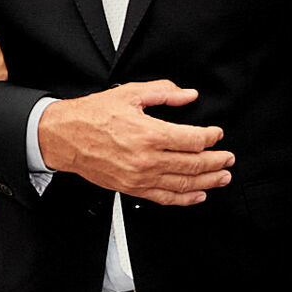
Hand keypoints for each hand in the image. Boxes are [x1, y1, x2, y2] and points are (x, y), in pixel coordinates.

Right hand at [36, 81, 231, 205]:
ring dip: (208, 182)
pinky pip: (165, 198)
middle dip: (216, 161)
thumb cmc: (92, 115)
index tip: (217, 134)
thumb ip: (163, 92)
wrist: (64, 137)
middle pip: (194, 164)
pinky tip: (197, 195)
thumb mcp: (129, 93)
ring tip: (222, 177)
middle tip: (228, 158)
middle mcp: (147, 159)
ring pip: (184, 184)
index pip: (193, 139)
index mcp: (149, 133)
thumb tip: (187, 95)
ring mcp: (140, 177)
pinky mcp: (131, 188)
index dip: (211, 137)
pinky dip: (185, 199)